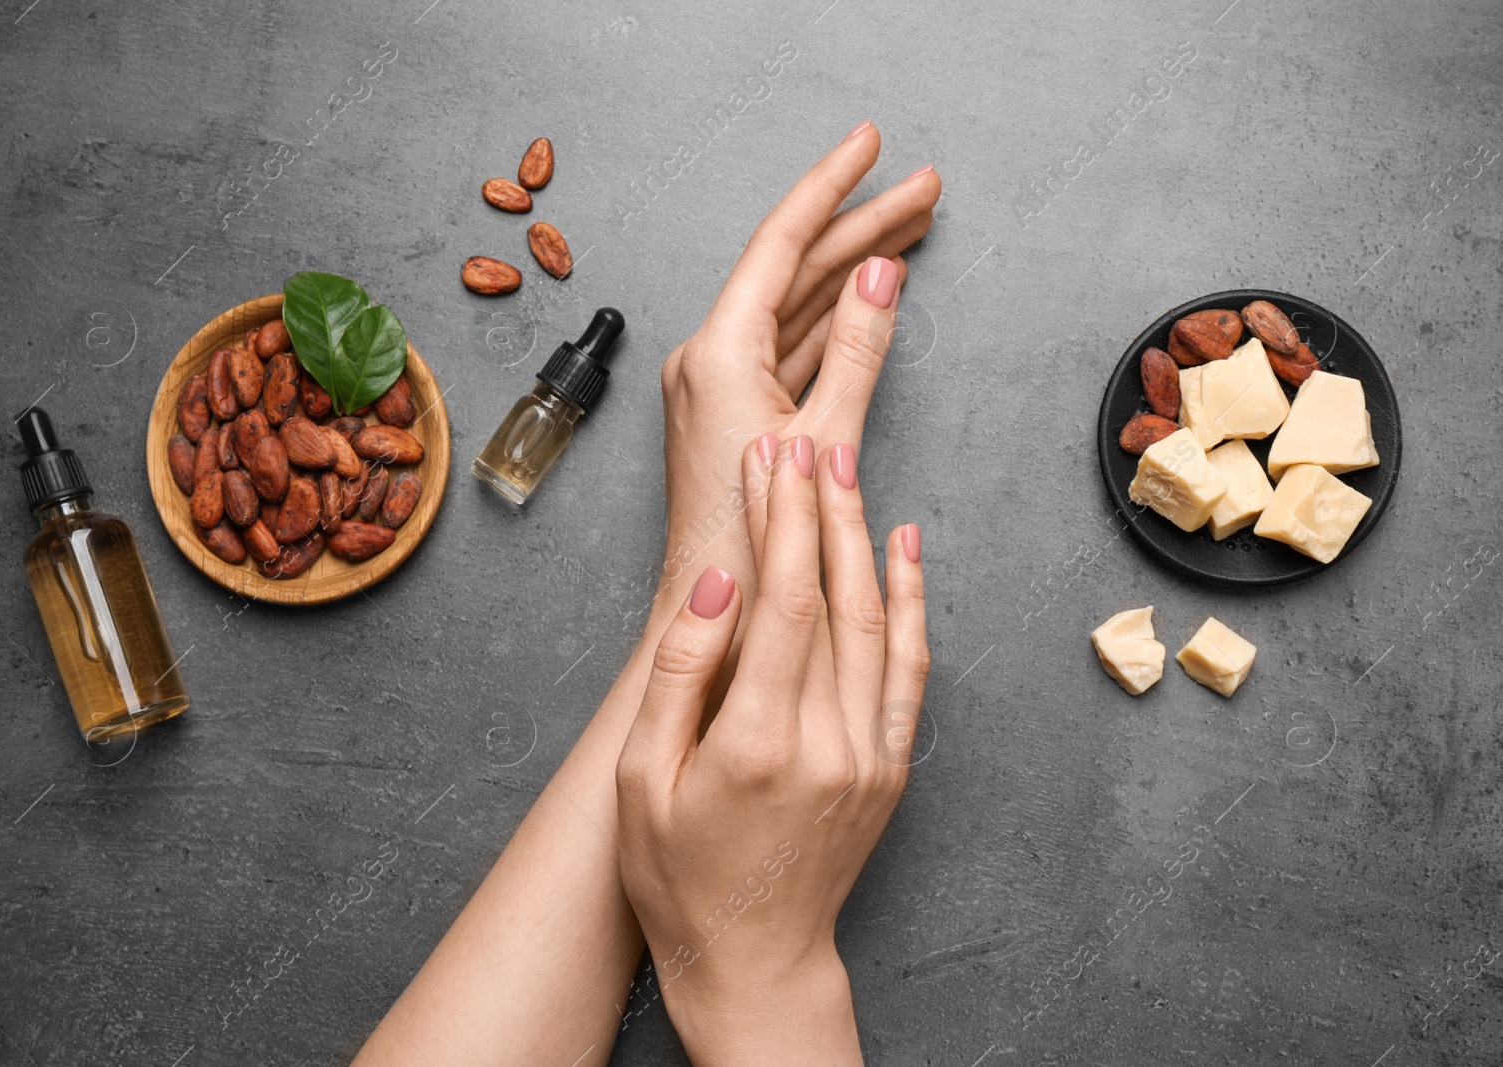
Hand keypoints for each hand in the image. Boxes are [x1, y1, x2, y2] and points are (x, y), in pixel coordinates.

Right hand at [615, 434, 928, 1065]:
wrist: (756, 959)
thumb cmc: (680, 877)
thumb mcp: (641, 780)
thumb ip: (681, 675)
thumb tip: (716, 583)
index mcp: (758, 742)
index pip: (784, 601)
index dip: (779, 521)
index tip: (769, 460)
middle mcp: (829, 742)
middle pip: (836, 597)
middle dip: (819, 510)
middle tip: (805, 446)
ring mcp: (871, 754)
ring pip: (879, 622)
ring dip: (863, 540)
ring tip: (845, 473)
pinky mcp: (891, 765)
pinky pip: (911, 667)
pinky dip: (911, 602)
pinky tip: (904, 550)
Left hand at [653, 122, 937, 619]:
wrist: (715, 617)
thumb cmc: (757, 546)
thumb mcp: (824, 440)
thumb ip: (857, 350)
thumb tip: (883, 275)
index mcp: (717, 353)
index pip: (782, 243)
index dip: (832, 186)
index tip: (871, 144)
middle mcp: (707, 357)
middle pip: (795, 270)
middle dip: (863, 227)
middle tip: (925, 190)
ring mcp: (718, 383)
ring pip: (796, 307)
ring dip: (854, 270)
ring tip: (913, 229)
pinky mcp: (734, 410)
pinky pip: (789, 346)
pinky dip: (834, 320)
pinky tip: (872, 293)